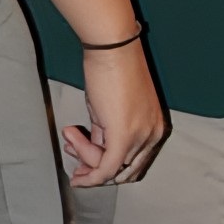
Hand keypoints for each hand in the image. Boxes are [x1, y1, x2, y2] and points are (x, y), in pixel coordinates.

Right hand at [58, 37, 168, 186]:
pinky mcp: (124, 136)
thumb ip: (104, 135)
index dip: (107, 169)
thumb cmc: (110, 70)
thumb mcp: (108, 111)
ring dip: (84, 157)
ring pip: (110, 168)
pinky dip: (90, 175)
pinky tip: (75, 172)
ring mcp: (141, 137)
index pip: (133, 164)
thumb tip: (92, 151)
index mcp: (154, 128)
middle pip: (123, 171)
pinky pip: (106, 168)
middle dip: (96, 170)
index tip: (84, 166)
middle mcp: (152, 135)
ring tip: (69, 135)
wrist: (111, 49)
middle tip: (75, 164)